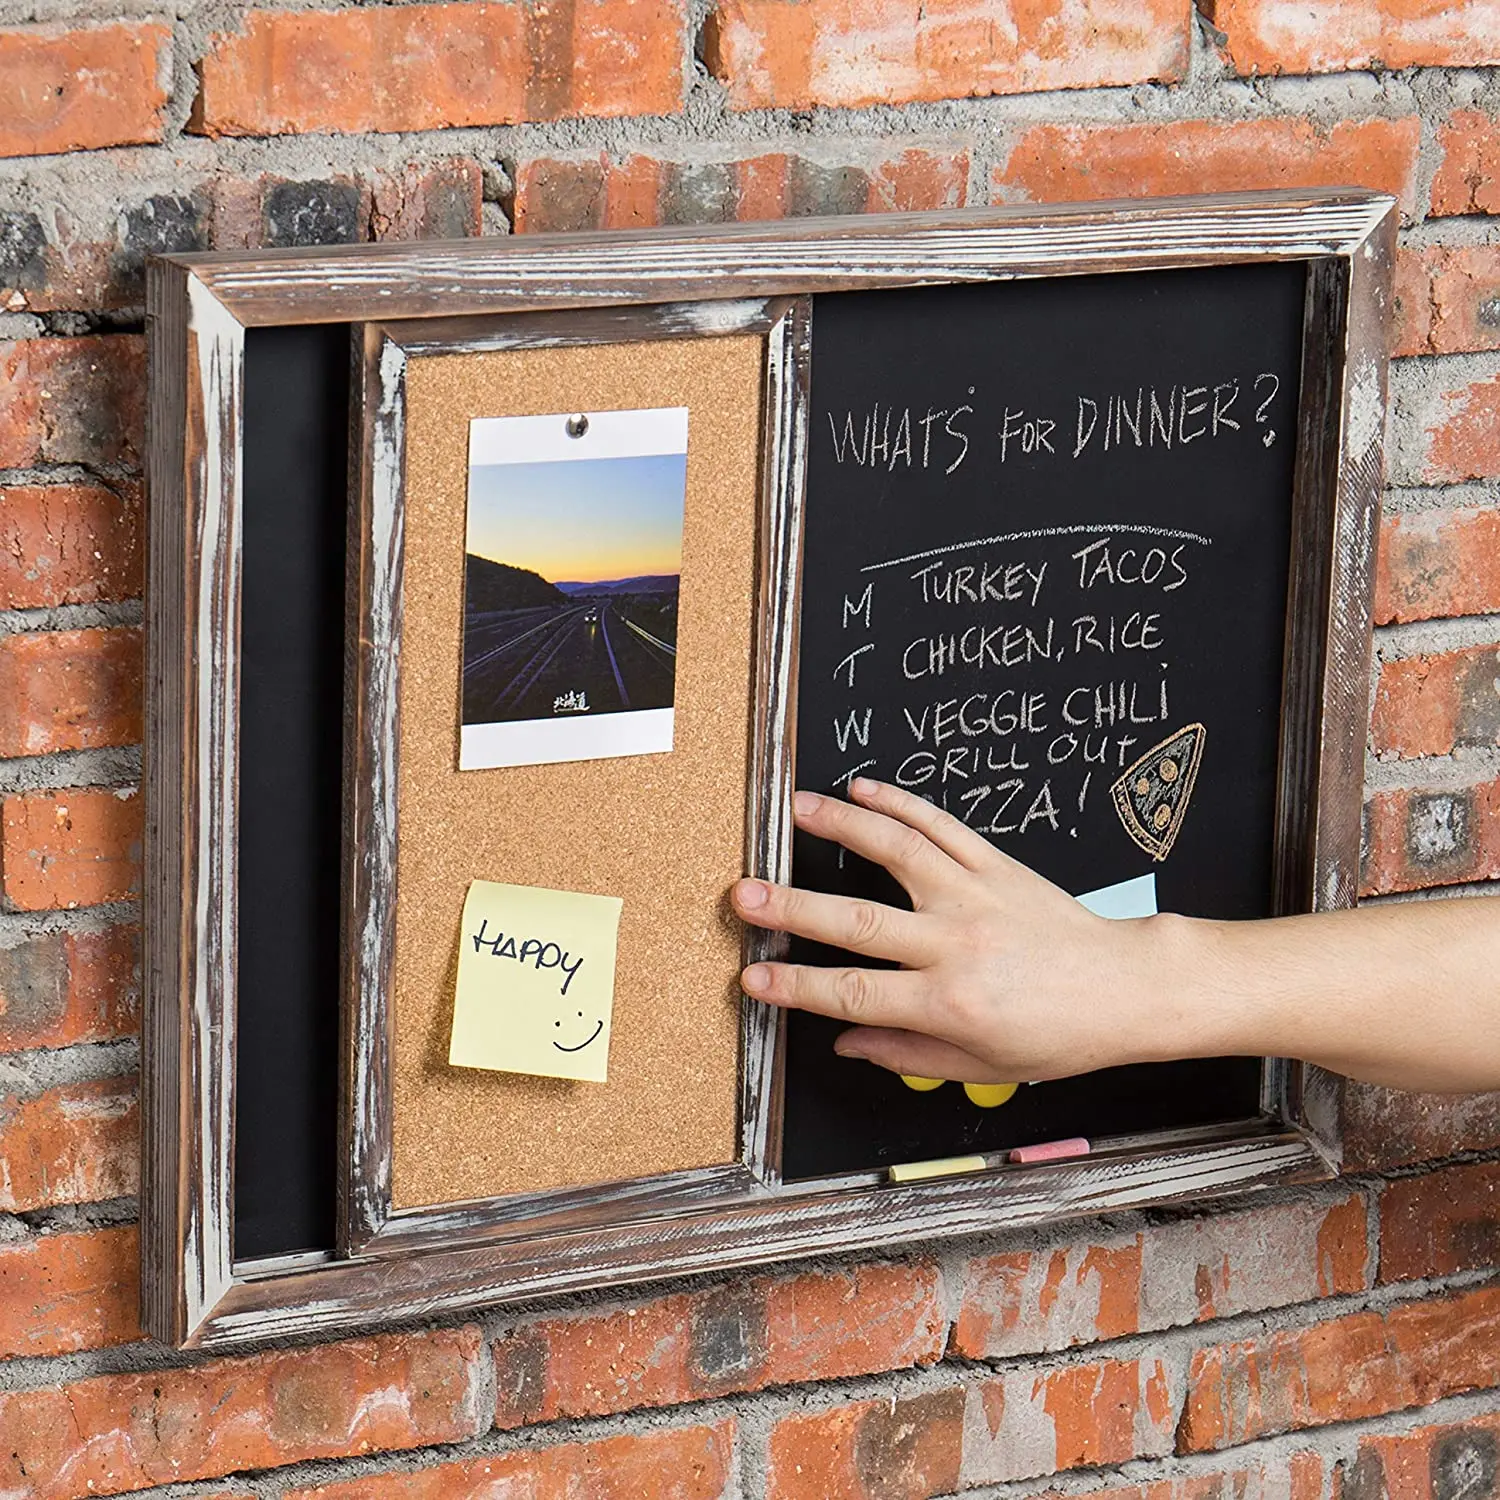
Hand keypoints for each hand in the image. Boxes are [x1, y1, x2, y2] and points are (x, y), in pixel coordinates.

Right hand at [731, 778, 1205, 1083]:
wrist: (1125, 989)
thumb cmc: (1060, 1033)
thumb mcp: (982, 1064)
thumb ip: (906, 1052)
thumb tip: (845, 1041)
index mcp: (949, 1002)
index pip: (853, 993)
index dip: (796, 985)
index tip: (754, 976)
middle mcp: (956, 945)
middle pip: (860, 922)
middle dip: (795, 907)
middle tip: (747, 894)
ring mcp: (976, 896)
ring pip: (898, 853)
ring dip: (843, 827)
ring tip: (796, 809)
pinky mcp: (997, 866)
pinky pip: (943, 827)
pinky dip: (902, 803)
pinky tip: (865, 789)